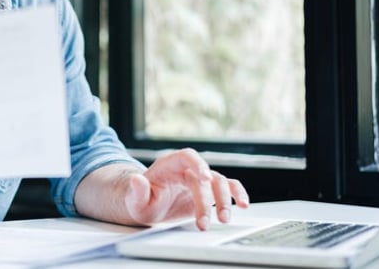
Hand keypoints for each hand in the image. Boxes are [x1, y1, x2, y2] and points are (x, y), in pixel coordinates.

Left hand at [123, 148, 248, 229]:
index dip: (198, 164)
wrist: (149, 207)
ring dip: (224, 200)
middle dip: (207, 200)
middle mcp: (187, 169)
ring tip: (223, 219)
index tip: (205, 178)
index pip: (187, 156)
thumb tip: (135, 179)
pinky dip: (237, 194)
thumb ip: (137, 190)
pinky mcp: (209, 192)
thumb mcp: (135, 200)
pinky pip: (228, 187)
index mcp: (169, 165)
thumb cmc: (142, 201)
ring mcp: (200, 180)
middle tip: (205, 222)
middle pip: (205, 177)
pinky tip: (243, 204)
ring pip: (219, 182)